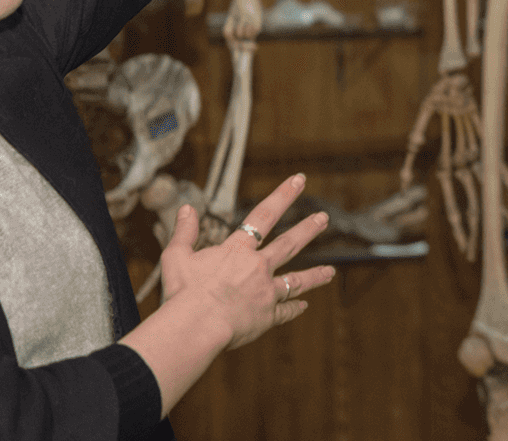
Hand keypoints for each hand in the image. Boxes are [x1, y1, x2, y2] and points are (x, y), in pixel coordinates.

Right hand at [157, 174, 334, 350]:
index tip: (299, 180)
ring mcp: (266, 293)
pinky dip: (295, 309)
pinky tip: (304, 306)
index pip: (264, 215)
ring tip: (331, 272)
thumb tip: (186, 208)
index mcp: (237, 250)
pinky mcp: (267, 317)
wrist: (195, 327)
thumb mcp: (176, 257)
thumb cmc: (183, 292)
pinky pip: (285, 312)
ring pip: (296, 281)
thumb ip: (184, 232)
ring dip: (315, 275)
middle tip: (324, 218)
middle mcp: (258, 268)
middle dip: (308, 229)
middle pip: (289, 244)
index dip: (283, 195)